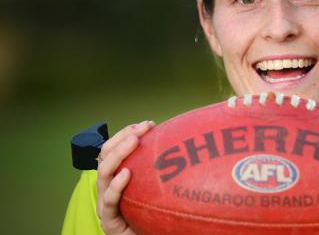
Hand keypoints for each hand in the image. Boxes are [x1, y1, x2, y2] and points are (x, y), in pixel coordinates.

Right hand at [96, 120, 154, 234]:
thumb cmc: (155, 216)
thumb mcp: (159, 190)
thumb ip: (164, 172)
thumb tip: (189, 146)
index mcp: (118, 177)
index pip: (115, 149)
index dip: (127, 133)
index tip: (148, 124)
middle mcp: (108, 187)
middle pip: (106, 156)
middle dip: (122, 137)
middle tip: (141, 128)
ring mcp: (106, 204)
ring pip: (104, 173)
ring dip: (119, 154)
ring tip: (134, 141)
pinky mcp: (109, 220)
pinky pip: (109, 201)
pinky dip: (116, 186)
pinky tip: (126, 174)